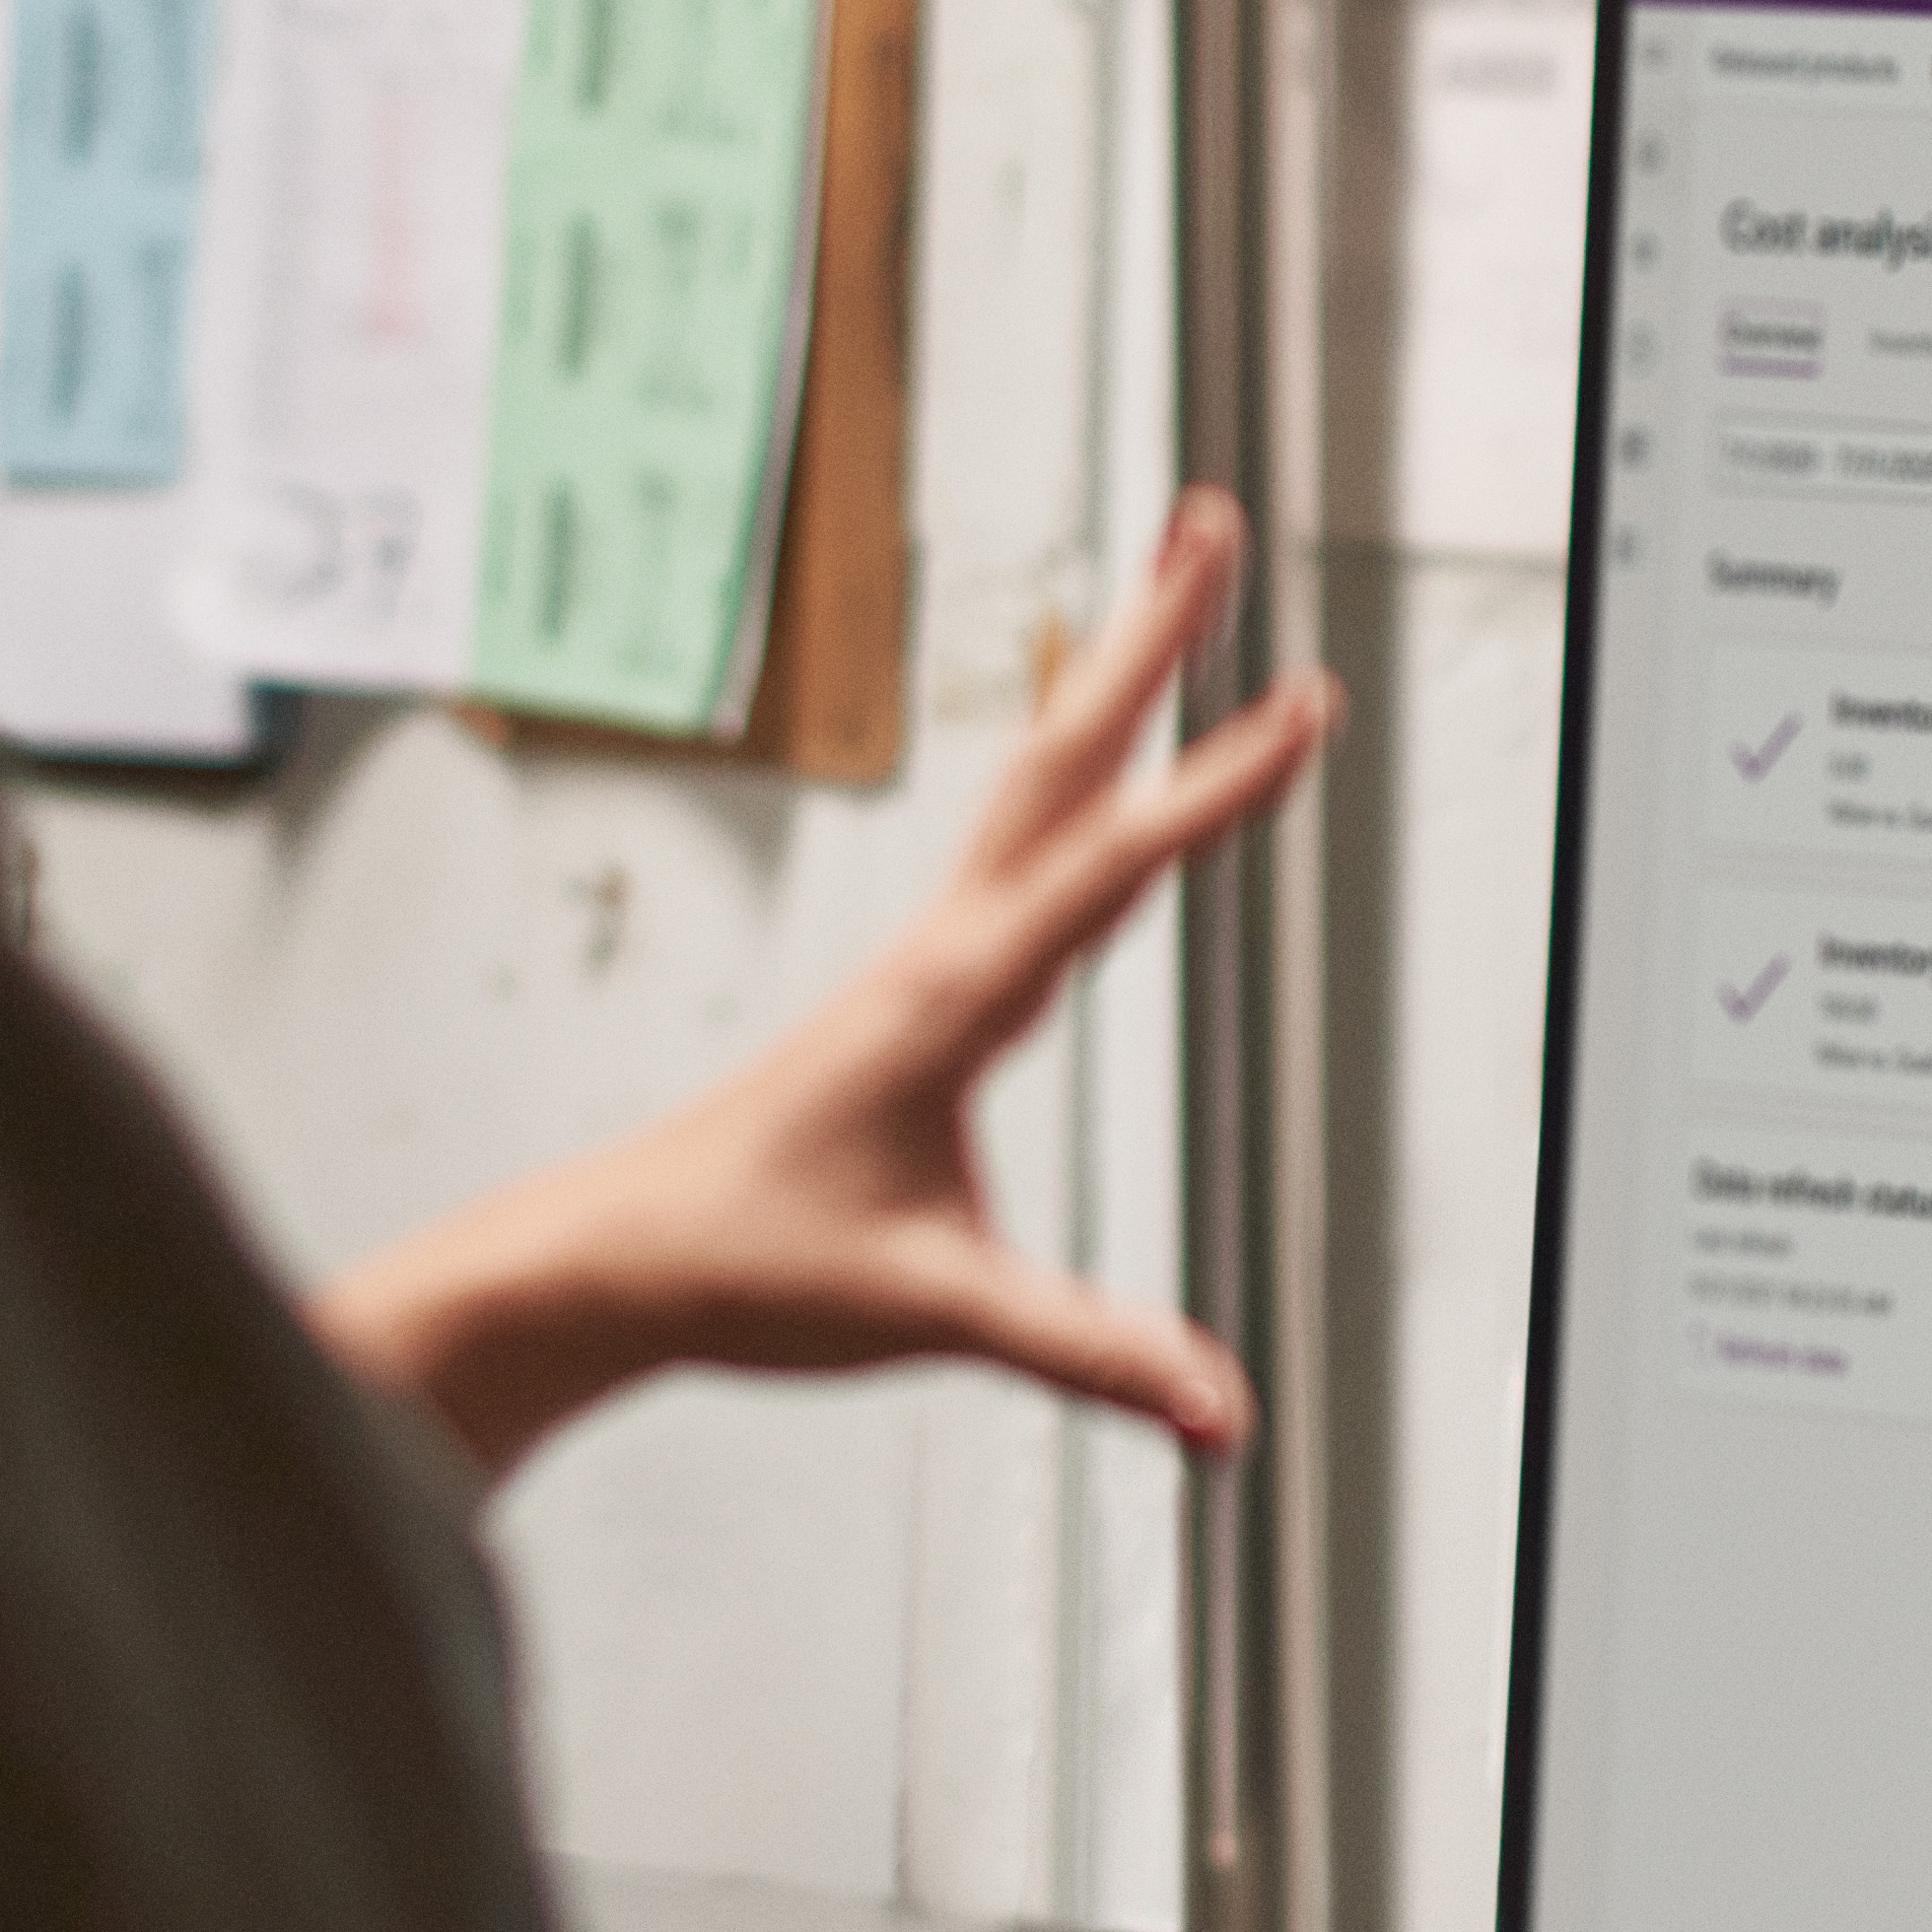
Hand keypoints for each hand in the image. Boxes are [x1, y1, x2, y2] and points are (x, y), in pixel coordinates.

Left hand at [314, 489, 1334, 1485]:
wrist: (623, 1259)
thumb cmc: (753, 1268)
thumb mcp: (935, 1313)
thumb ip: (1085, 1354)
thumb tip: (1215, 1414)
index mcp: (955, 998)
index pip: (1113, 865)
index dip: (1218, 786)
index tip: (1308, 702)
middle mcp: (944, 948)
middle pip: (1064, 754)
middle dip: (1149, 634)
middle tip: (1212, 517)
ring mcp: (928, 954)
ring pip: (1037, 778)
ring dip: (1110, 674)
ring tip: (1173, 578)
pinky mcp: (918, 985)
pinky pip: (1018, 839)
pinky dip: (1074, 766)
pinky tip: (1096, 764)